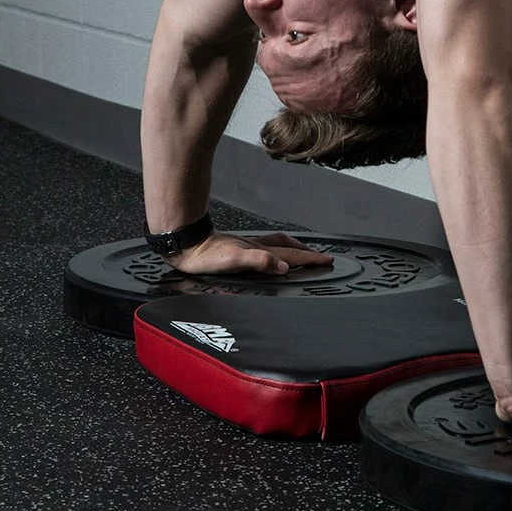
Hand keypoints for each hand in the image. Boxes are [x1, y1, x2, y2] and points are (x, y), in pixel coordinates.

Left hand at [165, 231, 333, 274]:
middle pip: (288, 247)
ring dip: (293, 249)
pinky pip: (265, 247)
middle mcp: (255, 247)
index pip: (290, 255)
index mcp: (258, 251)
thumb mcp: (233, 261)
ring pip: (277, 245)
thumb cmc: (203, 255)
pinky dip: (275, 249)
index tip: (327, 261)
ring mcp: (246, 247)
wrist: (184, 244)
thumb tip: (283, 266)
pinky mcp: (236, 249)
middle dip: (307, 253)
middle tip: (322, 257)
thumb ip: (259, 262)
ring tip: (303, 253)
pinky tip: (271, 254)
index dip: (309, 259)